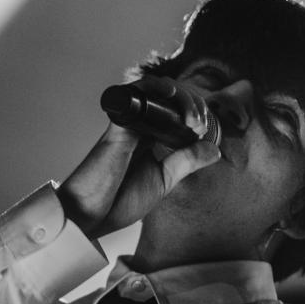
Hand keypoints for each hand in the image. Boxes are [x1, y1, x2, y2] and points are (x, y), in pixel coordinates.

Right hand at [57, 76, 221, 238]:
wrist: (90, 216)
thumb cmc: (119, 201)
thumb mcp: (163, 180)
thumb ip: (186, 162)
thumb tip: (214, 148)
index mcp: (151, 138)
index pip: (177, 111)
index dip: (195, 112)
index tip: (203, 131)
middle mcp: (140, 126)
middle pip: (170, 96)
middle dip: (193, 103)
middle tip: (199, 124)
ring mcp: (129, 122)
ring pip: (156, 89)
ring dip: (180, 96)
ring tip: (191, 117)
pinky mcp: (118, 124)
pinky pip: (134, 94)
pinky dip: (154, 87)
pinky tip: (170, 95)